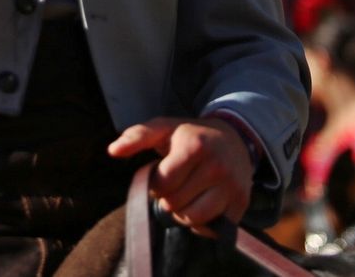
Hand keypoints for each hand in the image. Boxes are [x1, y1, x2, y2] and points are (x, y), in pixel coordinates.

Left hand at [108, 117, 253, 233]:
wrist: (234, 138)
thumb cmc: (191, 135)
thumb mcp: (164, 128)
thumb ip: (137, 136)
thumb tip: (113, 151)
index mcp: (195, 146)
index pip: (162, 184)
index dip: (157, 182)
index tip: (163, 172)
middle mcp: (217, 167)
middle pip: (175, 204)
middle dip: (169, 197)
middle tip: (177, 183)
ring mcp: (232, 187)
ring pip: (193, 219)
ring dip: (183, 212)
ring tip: (186, 195)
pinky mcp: (241, 204)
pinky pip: (211, 228)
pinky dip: (202, 222)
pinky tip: (202, 202)